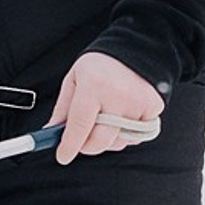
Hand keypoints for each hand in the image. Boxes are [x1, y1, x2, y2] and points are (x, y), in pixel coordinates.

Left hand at [49, 50, 165, 164]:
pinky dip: (126, 133)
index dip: (69, 145)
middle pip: (100, 140)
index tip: (63, 156)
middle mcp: (117, 96)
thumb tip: (52, 132)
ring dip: (107, 139)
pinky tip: (122, 116)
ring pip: (118, 141)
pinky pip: (136, 136)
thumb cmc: (100, 65)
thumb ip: (63, 108)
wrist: (135, 48)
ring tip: (105, 119)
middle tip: (81, 140)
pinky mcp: (153, 108)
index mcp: (94, 86)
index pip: (79, 125)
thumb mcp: (74, 79)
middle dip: (87, 146)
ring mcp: (138, 103)